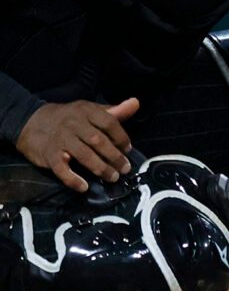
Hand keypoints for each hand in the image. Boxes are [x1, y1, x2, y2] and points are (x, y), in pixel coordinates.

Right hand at [15, 97, 138, 190]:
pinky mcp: (49, 155)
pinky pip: (62, 169)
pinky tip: (84, 187)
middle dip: (114, 156)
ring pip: (84, 155)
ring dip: (100, 168)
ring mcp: (61, 140)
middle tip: (125, 168)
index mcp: (87, 111)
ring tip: (113, 177)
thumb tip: (136, 103)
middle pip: (98, 141)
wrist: (30, 122)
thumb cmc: (68, 118)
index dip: (121, 137)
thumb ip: (113, 111)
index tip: (128, 150)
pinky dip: (73, 179)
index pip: (109, 123)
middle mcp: (74, 124)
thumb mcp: (89, 110)